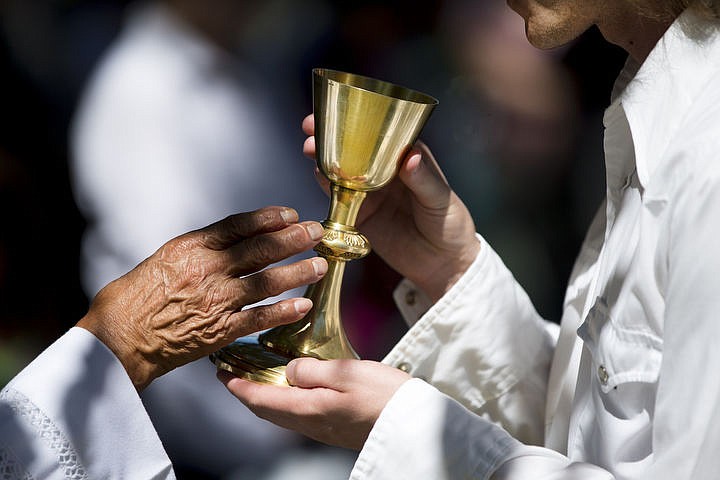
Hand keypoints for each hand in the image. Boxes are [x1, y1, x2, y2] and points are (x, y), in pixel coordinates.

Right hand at [77, 207, 327, 389]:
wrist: (119, 336)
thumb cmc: (137, 296)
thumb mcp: (166, 257)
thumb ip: (202, 249)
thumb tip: (234, 239)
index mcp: (192, 247)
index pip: (239, 225)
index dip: (268, 217)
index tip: (290, 213)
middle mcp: (208, 269)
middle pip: (261, 248)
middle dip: (294, 238)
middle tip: (316, 232)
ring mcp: (216, 299)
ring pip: (267, 281)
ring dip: (297, 271)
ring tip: (319, 264)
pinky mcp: (220, 330)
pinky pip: (260, 317)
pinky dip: (283, 311)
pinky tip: (302, 304)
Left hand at [219, 357, 410, 449]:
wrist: (413, 425)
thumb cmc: (383, 396)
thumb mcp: (345, 373)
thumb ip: (310, 371)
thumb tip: (289, 371)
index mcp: (307, 409)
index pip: (261, 399)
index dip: (238, 387)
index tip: (222, 374)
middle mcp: (310, 423)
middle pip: (267, 410)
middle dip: (246, 393)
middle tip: (232, 376)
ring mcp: (323, 428)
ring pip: (281, 414)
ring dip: (264, 398)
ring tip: (257, 380)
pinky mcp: (336, 428)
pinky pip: (298, 415)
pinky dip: (283, 402)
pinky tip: (291, 390)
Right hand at [303, 115, 479, 301]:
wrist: (443, 265)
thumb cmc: (451, 226)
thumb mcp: (441, 201)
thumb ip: (425, 180)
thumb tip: (411, 157)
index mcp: (408, 158)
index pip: (381, 133)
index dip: (360, 121)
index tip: (341, 111)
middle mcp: (386, 172)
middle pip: (355, 148)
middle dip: (332, 136)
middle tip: (311, 128)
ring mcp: (371, 193)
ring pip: (342, 170)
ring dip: (324, 157)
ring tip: (309, 148)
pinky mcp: (360, 215)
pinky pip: (339, 198)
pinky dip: (326, 186)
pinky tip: (317, 175)